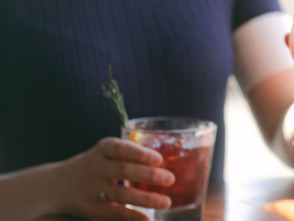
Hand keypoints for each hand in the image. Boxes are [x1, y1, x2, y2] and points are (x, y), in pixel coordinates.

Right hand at [50, 138, 174, 220]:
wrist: (54, 186)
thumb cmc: (92, 166)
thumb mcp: (104, 154)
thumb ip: (129, 155)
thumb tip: (166, 162)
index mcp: (101, 150)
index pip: (120, 148)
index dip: (140, 153)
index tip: (159, 159)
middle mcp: (95, 167)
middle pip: (123, 170)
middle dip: (149, 175)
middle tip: (170, 179)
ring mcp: (91, 189)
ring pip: (120, 194)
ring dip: (145, 199)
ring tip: (166, 202)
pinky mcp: (89, 208)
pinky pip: (113, 213)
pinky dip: (131, 217)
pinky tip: (147, 219)